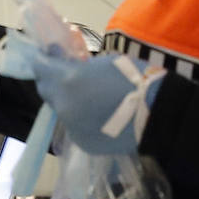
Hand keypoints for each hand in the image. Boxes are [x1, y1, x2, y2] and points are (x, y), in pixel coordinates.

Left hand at [31, 52, 164, 153]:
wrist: (157, 114)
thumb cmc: (134, 79)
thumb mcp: (104, 61)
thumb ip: (80, 64)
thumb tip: (66, 62)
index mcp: (67, 80)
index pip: (40, 67)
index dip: (44, 59)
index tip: (49, 55)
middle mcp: (64, 106)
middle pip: (47, 90)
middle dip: (54, 80)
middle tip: (68, 74)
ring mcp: (72, 127)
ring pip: (62, 110)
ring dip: (70, 101)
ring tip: (91, 96)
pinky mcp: (83, 143)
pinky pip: (76, 127)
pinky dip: (82, 119)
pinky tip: (100, 115)